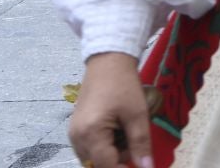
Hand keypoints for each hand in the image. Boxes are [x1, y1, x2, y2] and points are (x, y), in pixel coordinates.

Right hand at [68, 51, 151, 167]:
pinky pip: (90, 148)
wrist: (108, 62)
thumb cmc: (123, 85)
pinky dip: (105, 145)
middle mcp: (76, 138)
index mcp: (90, 134)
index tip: (140, 162)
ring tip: (125, 130)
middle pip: (98, 164)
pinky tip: (116, 129)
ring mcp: (73, 135)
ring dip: (112, 153)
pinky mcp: (76, 130)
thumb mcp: (137, 114)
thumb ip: (140, 144)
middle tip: (133, 138)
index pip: (106, 166)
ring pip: (94, 158)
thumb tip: (147, 167)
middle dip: (118, 158)